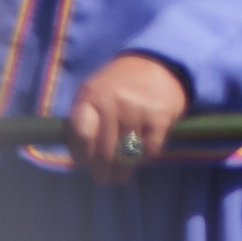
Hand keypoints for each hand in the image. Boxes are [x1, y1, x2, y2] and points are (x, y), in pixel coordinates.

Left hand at [65, 53, 190, 184]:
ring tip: (121, 176)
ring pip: (126, 153)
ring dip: (123, 170)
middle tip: (104, 178)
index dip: (81, 153)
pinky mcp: (161, 116)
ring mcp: (139, 109)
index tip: (84, 161)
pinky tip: (140, 158)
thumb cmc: (120, 83)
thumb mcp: (94, 91)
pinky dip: (144, 158)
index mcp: (92, 95)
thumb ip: (83, 120)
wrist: (160, 61)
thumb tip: (80, 159)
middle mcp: (114, 102)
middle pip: (104, 149)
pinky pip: (149, 149)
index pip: (80, 133)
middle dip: (102, 170)